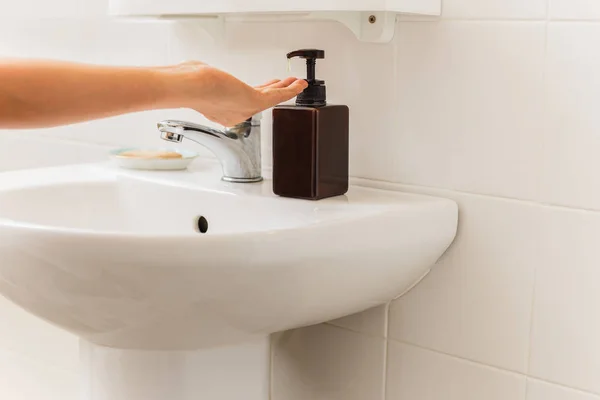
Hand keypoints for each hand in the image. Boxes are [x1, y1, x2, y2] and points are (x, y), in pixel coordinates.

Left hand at [165, 61, 307, 126]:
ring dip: (286, 89)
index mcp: (222, 110)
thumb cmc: (189, 84)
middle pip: (260, 99)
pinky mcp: (254, 101)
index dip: (260, 91)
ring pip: (271, 98)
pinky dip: (290, 90)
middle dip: (275, 91)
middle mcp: (236, 112)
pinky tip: (299, 85)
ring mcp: (245, 108)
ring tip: (296, 84)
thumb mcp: (196, 78)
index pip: (245, 100)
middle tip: (285, 85)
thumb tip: (197, 69)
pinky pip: (278, 96)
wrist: (191, 88)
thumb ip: (200, 76)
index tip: (268, 86)